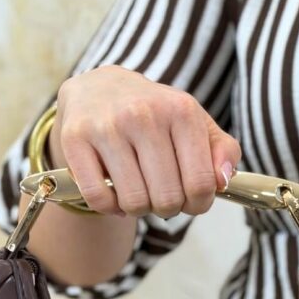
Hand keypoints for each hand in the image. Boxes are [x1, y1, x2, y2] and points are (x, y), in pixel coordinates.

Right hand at [49, 64, 241, 218]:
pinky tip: (114, 193)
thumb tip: (222, 181)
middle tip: (160, 194)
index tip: (190, 199)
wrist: (99, 90)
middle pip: (167, 199)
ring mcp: (106, 126)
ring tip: (138, 190)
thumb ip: (223, 152)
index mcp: (181, 110)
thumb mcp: (196, 125)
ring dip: (138, 208)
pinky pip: (99, 199)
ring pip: (133, 202)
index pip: (201, 184)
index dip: (198, 204)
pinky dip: (109, 207)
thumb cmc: (156, 117)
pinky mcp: (75, 138)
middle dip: (167, 207)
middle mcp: (143, 114)